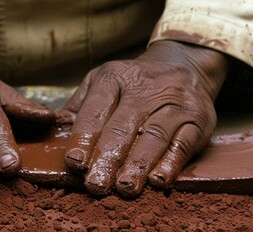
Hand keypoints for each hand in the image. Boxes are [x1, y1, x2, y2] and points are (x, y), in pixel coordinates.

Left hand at [60, 41, 227, 196]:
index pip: (96, 109)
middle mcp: (145, 88)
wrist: (186, 64)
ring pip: (154, 136)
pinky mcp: (198, 119)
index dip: (85, 137)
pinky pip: (184, 143)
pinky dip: (171, 163)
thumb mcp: (103, 80)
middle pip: (124, 126)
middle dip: (108, 157)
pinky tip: (158, 180)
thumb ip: (79, 106)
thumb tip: (55, 130)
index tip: (75, 162)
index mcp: (114, 77)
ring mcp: (175, 103)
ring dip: (138, 164)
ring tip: (125, 187)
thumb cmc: (134, 82)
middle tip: (95, 184)